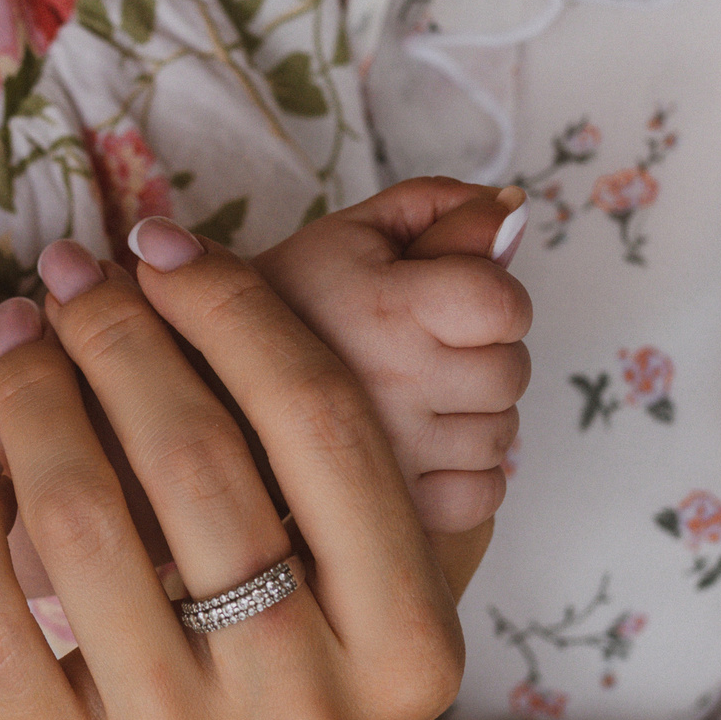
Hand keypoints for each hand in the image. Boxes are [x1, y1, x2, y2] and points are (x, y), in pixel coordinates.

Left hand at [0, 228, 475, 719]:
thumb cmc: (335, 679)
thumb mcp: (391, 589)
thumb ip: (345, 449)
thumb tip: (225, 261)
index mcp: (410, 644)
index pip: (319, 422)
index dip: (232, 308)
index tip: (160, 244)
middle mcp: (308, 710)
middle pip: (197, 460)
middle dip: (119, 335)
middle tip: (70, 275)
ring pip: (86, 525)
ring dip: (35, 399)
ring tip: (16, 342)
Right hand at [252, 179, 531, 536]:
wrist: (204, 388)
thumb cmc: (286, 302)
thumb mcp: (352, 231)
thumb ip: (441, 207)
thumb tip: (516, 207)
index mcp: (386, 307)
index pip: (505, 305)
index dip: (492, 296)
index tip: (451, 300)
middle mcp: (393, 384)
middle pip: (511, 371)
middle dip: (483, 352)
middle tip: (425, 346)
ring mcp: (393, 458)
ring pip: (502, 434)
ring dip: (474, 414)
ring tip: (413, 395)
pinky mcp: (394, 513)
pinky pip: (485, 495)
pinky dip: (467, 474)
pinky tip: (418, 447)